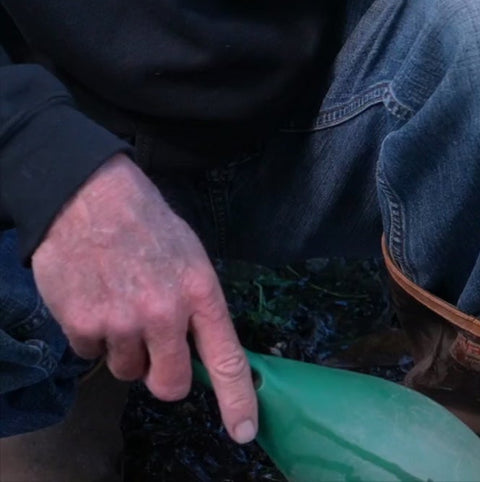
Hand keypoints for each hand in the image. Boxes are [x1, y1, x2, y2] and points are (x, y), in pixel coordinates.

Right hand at [31, 155, 257, 443]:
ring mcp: (122, 321)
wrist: (89, 198)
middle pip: (172, 384)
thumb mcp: (192, 259)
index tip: (244, 431)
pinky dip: (92, 336)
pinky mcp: (83, 324)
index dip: (237, 402)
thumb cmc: (148, 227)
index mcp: (202, 294)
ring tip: (121, 304)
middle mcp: (166, 313)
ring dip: (125, 350)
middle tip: (156, 350)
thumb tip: (203, 351)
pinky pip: (91, 355)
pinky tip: (95, 299)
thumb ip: (198, 307)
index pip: (227, 359)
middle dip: (165, 377)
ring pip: (128, 372)